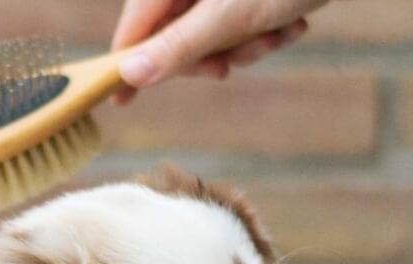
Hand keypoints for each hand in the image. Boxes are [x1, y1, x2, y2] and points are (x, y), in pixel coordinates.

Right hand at [112, 0, 328, 102]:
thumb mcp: (230, 16)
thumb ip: (179, 47)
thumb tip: (131, 75)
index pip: (136, 22)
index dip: (128, 62)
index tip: (120, 99)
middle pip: (175, 33)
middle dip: (208, 55)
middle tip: (226, 69)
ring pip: (213, 34)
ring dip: (246, 47)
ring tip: (277, 34)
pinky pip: (241, 24)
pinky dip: (265, 32)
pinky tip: (293, 22)